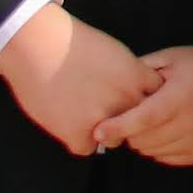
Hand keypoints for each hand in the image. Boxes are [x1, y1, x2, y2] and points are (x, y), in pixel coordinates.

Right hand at [0, 4, 155, 157]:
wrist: (38, 45)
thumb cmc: (71, 44)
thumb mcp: (114, 53)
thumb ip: (130, 76)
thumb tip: (136, 96)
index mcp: (137, 77)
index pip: (155, 100)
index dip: (139, 102)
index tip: (126, 99)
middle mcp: (126, 99)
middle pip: (136, 123)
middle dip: (122, 118)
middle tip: (99, 106)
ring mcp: (104, 118)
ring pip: (113, 139)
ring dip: (100, 131)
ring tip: (79, 112)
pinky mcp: (79, 134)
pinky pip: (86, 148)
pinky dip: (76, 138)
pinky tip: (65, 119)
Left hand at [95, 42, 192, 167]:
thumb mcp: (173, 58)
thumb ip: (143, 70)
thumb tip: (113, 86)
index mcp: (180, 96)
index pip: (142, 119)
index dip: (117, 126)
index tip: (98, 131)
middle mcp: (191, 122)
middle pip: (143, 139)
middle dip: (129, 130)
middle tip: (131, 116)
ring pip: (153, 151)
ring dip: (144, 140)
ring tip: (150, 122)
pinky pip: (168, 158)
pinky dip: (159, 148)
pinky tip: (165, 131)